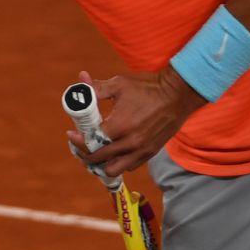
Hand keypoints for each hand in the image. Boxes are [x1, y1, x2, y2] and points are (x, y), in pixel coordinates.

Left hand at [65, 68, 205, 176]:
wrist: (178, 95)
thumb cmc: (147, 88)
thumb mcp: (119, 84)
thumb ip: (96, 88)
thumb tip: (80, 80)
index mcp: (120, 126)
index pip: (92, 142)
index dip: (78, 141)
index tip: (71, 135)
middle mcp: (130, 143)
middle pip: (99, 159)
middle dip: (85, 153)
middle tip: (79, 145)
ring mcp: (141, 150)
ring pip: (113, 169)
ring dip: (100, 164)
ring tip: (94, 153)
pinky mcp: (150, 153)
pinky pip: (129, 166)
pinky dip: (117, 163)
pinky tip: (112, 153)